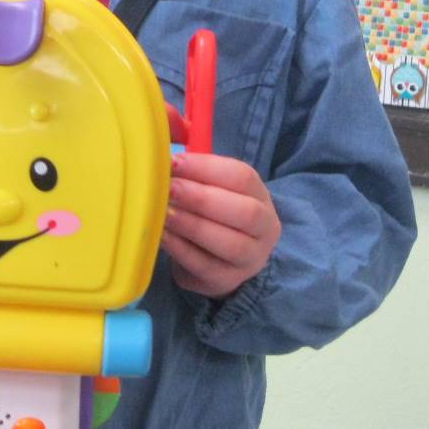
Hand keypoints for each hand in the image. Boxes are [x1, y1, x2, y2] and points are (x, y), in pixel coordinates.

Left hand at [160, 152, 280, 298]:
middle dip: (203, 198)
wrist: (221, 260)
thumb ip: (196, 171)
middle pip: (244, 212)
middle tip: (170, 188)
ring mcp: (250, 259)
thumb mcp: (213, 190)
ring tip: (165, 213)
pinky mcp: (227, 281)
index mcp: (261, 196)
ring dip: (193, 225)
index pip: (243, 177)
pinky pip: (205, 266)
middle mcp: (265, 228)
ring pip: (229, 243)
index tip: (175, 162)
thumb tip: (164, 147)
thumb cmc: (212, 214)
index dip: (208, 168)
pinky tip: (163, 236)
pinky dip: (182, 250)